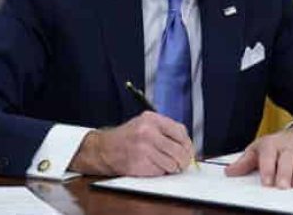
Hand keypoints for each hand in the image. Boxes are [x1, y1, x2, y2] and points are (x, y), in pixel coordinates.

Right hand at [69, 111, 193, 176]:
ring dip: (171, 167)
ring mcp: (143, 149)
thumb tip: (188, 147)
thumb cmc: (127, 137)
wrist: (104, 148)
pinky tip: (151, 166)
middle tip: (181, 163)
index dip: (188, 144)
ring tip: (161, 162)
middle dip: (183, 160)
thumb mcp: (145, 124)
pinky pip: (161, 172)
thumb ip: (166, 131)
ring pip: (172, 164)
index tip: (189, 151)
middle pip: (180, 150)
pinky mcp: (140, 164)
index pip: (181, 131)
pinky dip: (159, 172)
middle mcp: (148, 132)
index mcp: (151, 119)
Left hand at [224, 124, 292, 188]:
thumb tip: (229, 172)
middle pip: (286, 160)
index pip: (268, 156)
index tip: (267, 182)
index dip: (268, 169)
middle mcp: (287, 147)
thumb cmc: (276, 145)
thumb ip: (244, 162)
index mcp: (271, 145)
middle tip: (282, 186)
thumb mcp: (258, 149)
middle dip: (284, 173)